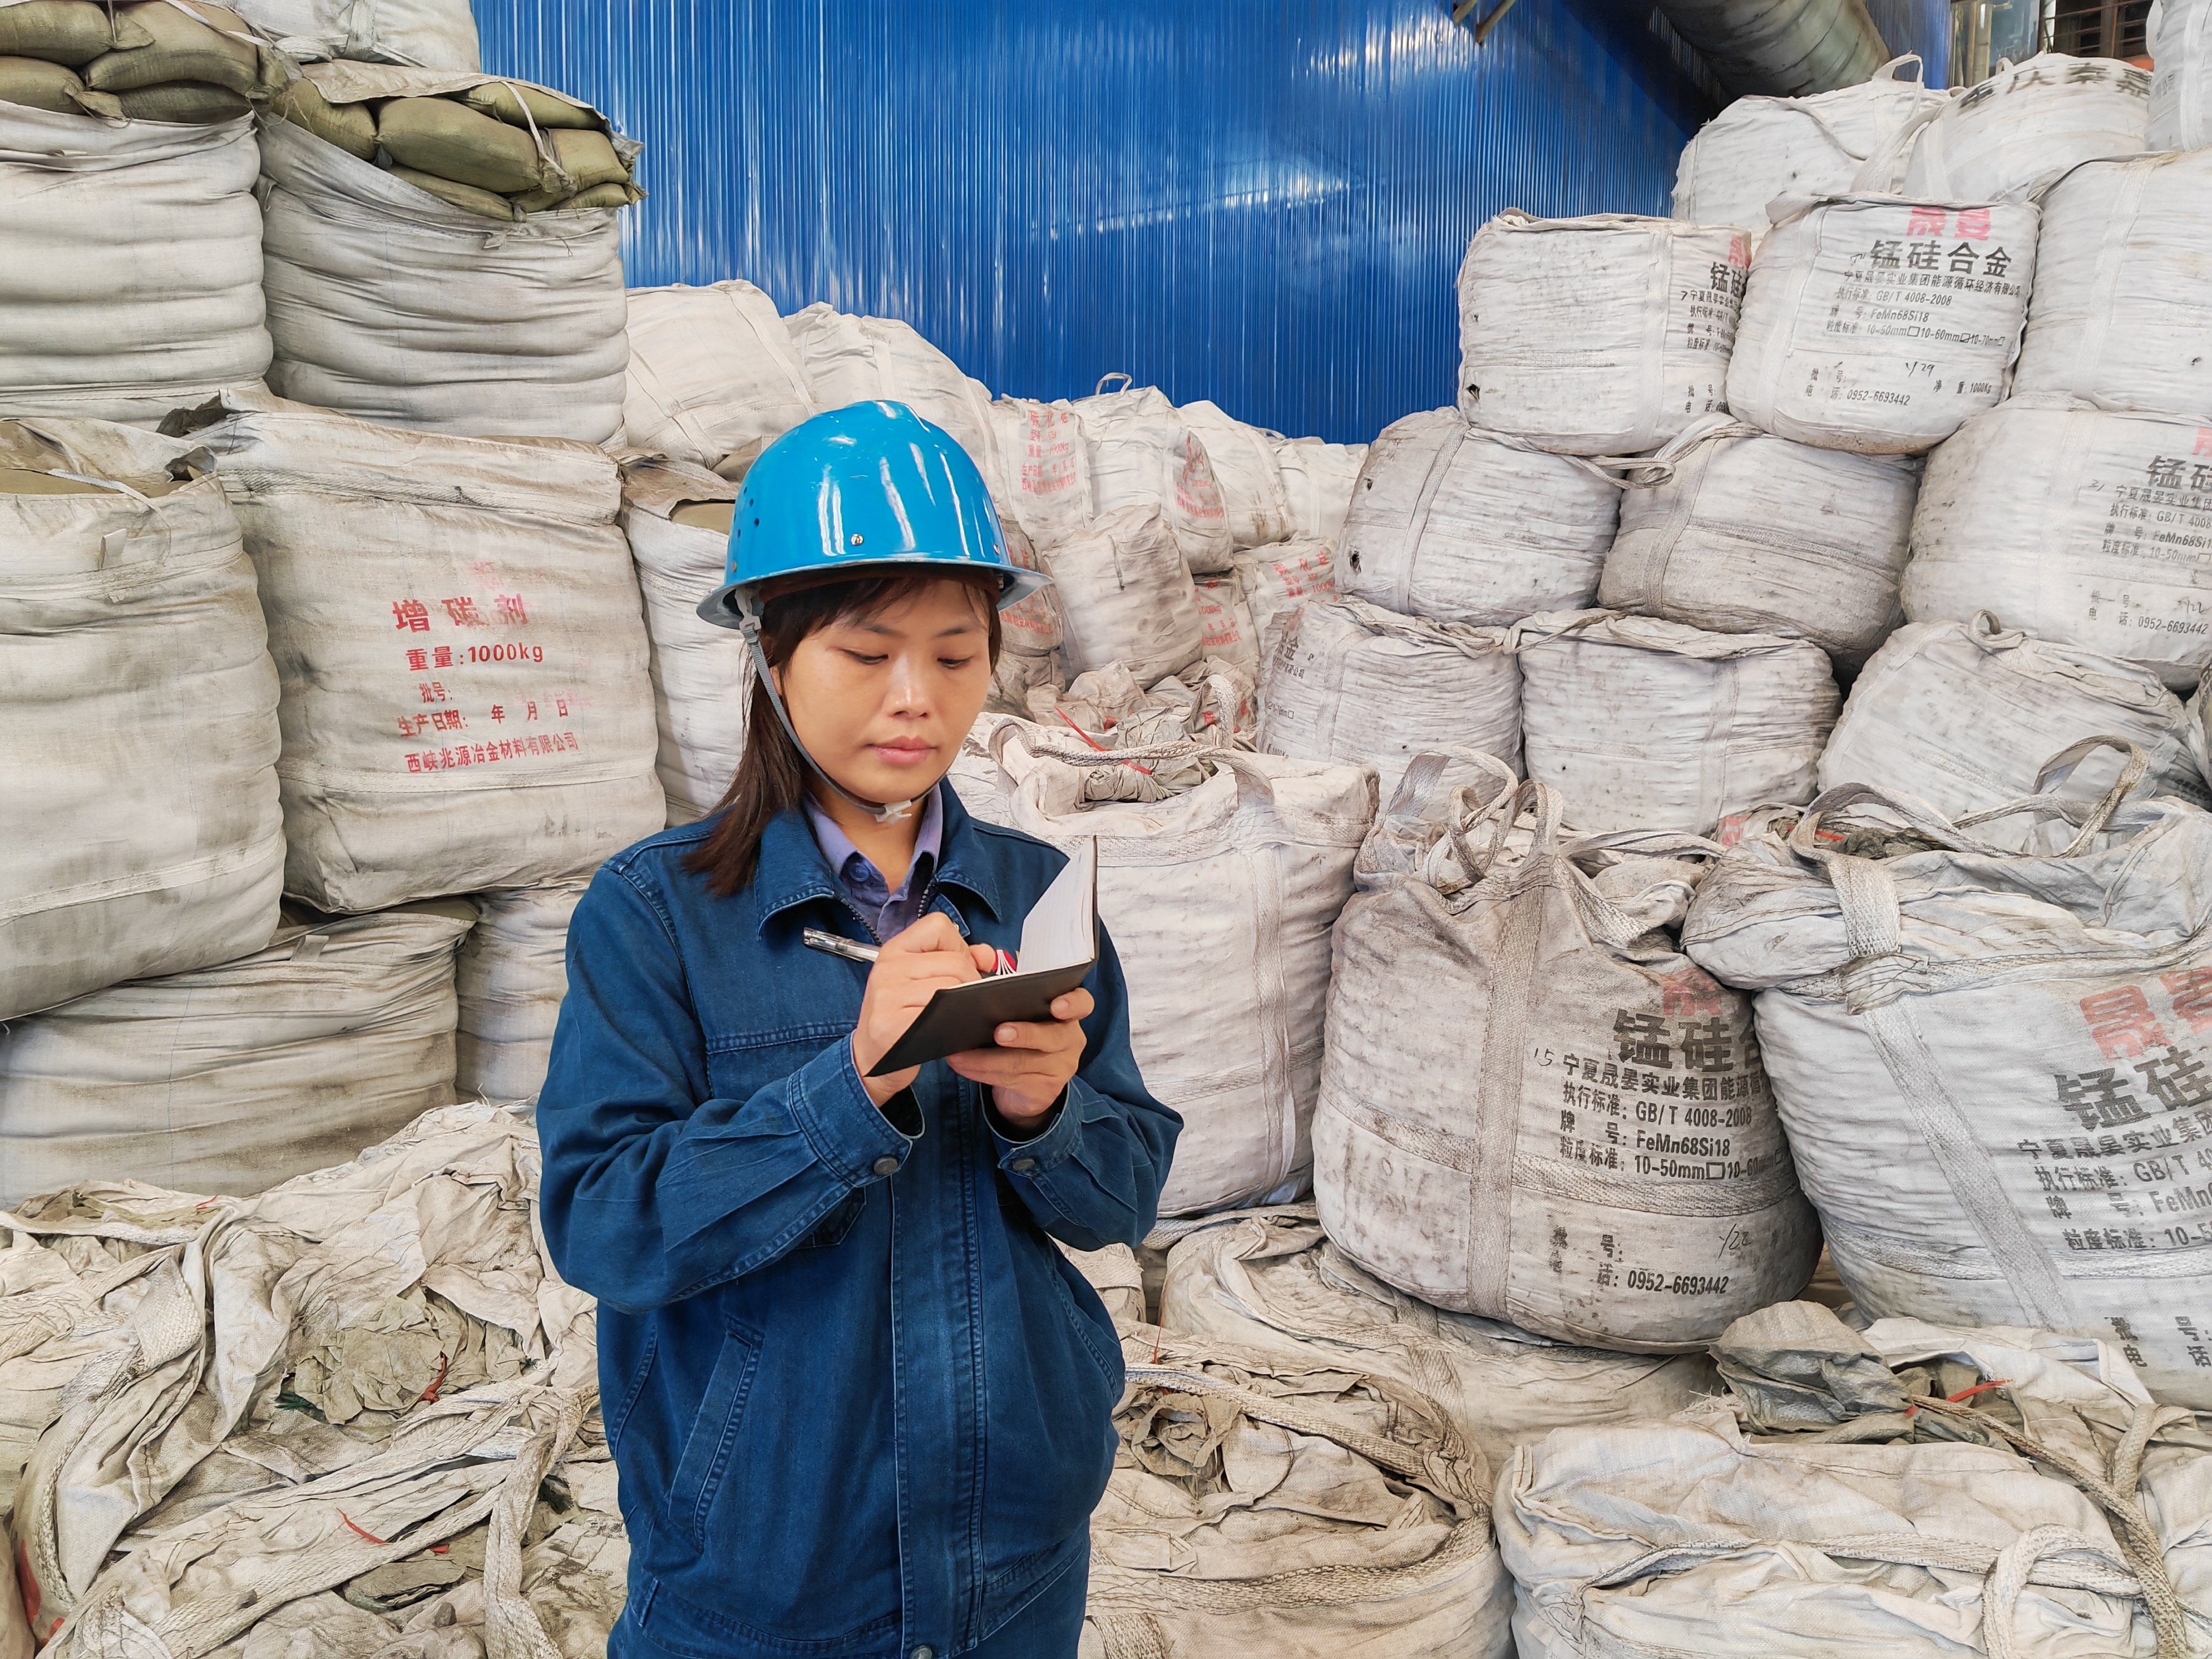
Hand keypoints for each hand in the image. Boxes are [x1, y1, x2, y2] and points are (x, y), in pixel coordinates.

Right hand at [851, 915, 996, 1105]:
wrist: (872, 1059)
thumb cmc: (901, 1018)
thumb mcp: (921, 981)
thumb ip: (956, 960)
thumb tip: (987, 956)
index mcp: (894, 951)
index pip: (937, 926)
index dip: (958, 945)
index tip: (959, 965)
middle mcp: (888, 968)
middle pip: (954, 961)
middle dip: (970, 981)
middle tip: (963, 1001)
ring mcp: (887, 995)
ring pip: (951, 986)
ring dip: (963, 1004)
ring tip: (953, 1016)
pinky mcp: (892, 1023)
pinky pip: (939, 1014)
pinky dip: (953, 1022)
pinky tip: (946, 1030)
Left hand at [947, 987, 1094, 1125]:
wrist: (1028, 1086)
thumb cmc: (1023, 1039)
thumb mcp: (1025, 1018)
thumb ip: (1012, 1000)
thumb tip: (977, 982)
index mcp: (1068, 1015)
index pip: (1082, 1004)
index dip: (1072, 1003)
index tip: (1056, 1005)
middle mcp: (1070, 1041)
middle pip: (1053, 1036)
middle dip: (1025, 1034)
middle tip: (999, 1032)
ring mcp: (1061, 1068)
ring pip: (1022, 1062)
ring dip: (985, 1058)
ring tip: (960, 1054)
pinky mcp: (1044, 1090)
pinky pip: (1011, 1080)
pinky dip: (981, 1072)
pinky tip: (962, 1066)